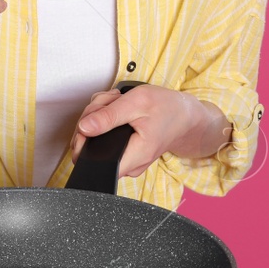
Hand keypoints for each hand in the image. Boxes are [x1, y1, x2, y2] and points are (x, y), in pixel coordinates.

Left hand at [69, 84, 228, 178]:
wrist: (185, 115)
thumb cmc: (167, 108)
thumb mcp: (137, 102)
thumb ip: (108, 116)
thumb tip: (83, 127)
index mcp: (135, 156)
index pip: (95, 163)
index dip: (83, 142)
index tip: (88, 121)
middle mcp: (130, 165)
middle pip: (91, 148)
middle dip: (92, 120)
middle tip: (109, 102)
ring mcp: (127, 160)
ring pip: (96, 141)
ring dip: (99, 116)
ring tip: (116, 103)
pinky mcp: (124, 152)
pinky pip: (104, 138)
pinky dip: (106, 120)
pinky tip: (117, 109)